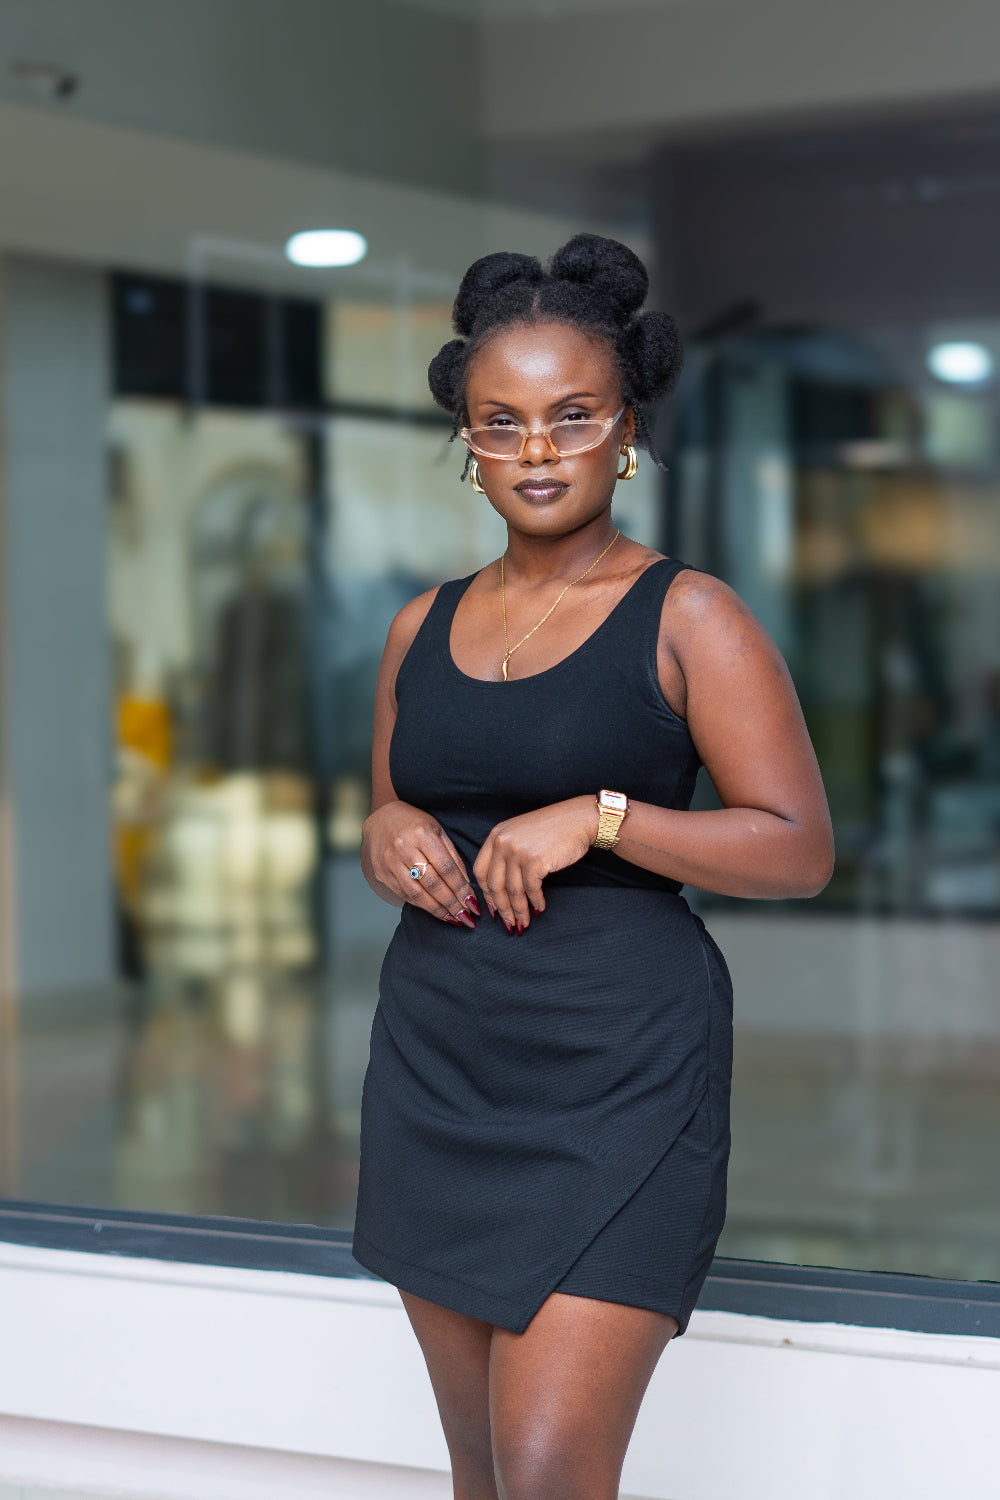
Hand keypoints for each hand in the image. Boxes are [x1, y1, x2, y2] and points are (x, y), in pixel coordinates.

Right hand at [362, 801, 480, 926]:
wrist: (381, 818)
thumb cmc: (415, 824)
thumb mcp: (438, 831)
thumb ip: (452, 856)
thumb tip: (466, 884)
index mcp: (423, 834)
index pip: (446, 868)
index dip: (461, 889)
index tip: (473, 903)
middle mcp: (404, 847)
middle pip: (432, 883)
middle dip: (452, 904)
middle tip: (466, 918)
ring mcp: (390, 861)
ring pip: (416, 893)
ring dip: (437, 910)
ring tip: (453, 919)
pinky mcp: (381, 872)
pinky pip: (404, 894)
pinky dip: (421, 905)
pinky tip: (434, 911)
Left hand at [473, 796, 598, 933]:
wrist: (579, 819)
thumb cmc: (553, 829)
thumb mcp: (520, 835)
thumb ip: (506, 854)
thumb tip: (500, 890)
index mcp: (496, 835)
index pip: (480, 871)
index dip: (486, 894)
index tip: (493, 909)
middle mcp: (502, 842)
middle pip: (494, 885)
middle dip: (501, 909)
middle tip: (508, 924)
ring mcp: (517, 851)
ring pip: (512, 891)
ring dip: (519, 911)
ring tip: (524, 923)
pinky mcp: (534, 861)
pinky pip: (531, 889)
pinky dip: (535, 902)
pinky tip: (540, 908)